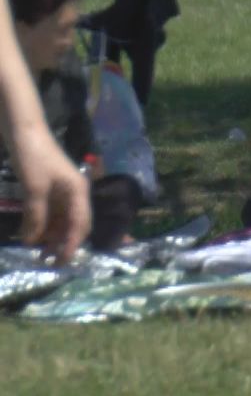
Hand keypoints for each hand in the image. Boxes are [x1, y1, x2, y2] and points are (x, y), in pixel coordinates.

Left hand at [13, 128, 89, 262]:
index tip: (61, 262)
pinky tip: (31, 236)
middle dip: (64, 243)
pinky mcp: (49, 191)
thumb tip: (33, 241)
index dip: (72, 244)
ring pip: (62, 221)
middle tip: (48, 261)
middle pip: (75, 225)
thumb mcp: (34, 189)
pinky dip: (42, 226)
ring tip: (38, 252)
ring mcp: (62, 193)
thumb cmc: (34, 158)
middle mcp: (74, 194)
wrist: (24, 133)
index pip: (81, 224)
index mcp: (78, 192)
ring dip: (52, 237)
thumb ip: (36, 216)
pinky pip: (50, 214)